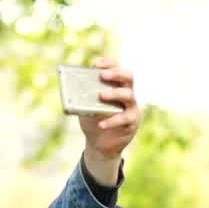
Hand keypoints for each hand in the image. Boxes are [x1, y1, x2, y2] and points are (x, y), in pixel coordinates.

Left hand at [78, 58, 140, 183]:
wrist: (100, 144)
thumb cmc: (93, 120)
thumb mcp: (86, 106)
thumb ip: (84, 97)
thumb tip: (75, 89)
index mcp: (115, 85)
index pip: (116, 68)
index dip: (108, 63)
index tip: (96, 64)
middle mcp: (126, 93)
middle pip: (128, 77)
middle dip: (115, 73)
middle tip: (102, 75)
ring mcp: (131, 107)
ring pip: (128, 95)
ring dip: (115, 93)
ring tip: (101, 95)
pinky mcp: (132, 122)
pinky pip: (124, 119)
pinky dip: (112, 121)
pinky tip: (101, 124)